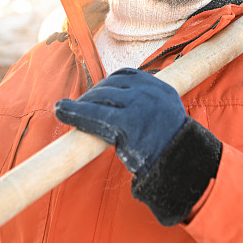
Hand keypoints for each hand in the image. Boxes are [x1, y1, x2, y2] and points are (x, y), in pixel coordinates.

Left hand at [54, 68, 185, 178]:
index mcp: (160, 88)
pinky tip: (62, 110)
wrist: (180, 167)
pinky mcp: (125, 124)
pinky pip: (93, 115)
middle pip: (110, 86)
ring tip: (68, 111)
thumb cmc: (168, 146)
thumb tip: (114, 100)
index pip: (126, 75)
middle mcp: (149, 92)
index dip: (106, 84)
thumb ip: (146, 103)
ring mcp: (138, 106)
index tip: (96, 94)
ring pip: (100, 98)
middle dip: (92, 95)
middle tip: (80, 108)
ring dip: (82, 103)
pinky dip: (74, 112)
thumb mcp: (165, 115)